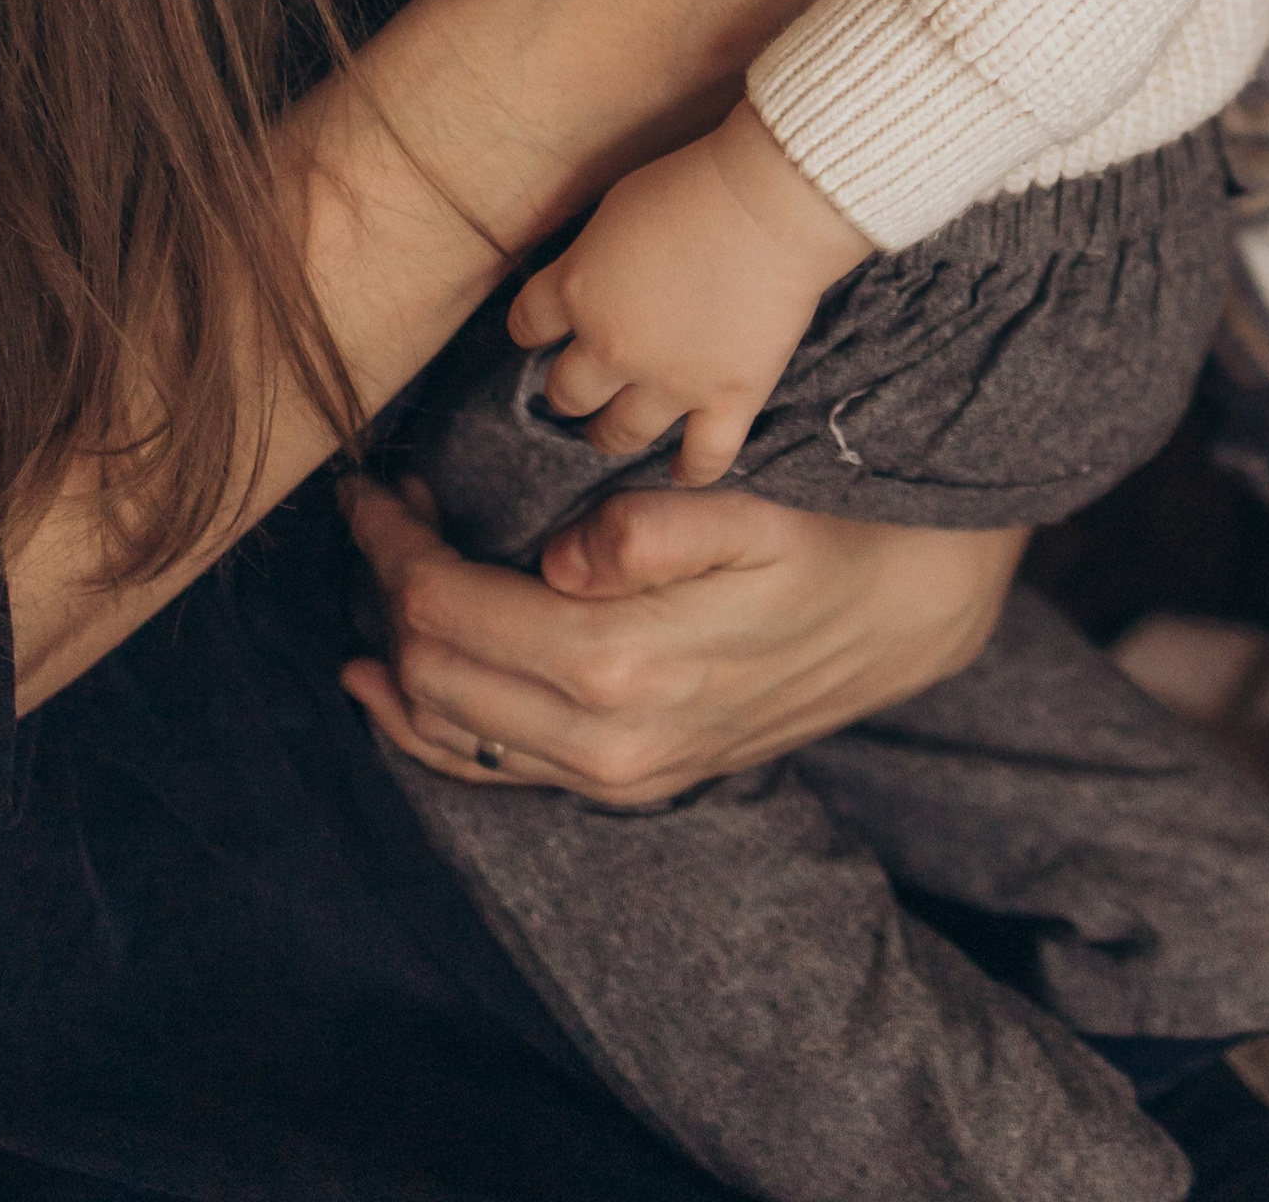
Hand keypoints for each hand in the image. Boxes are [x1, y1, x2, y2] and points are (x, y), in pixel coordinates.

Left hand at [341, 472, 1024, 803]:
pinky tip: (379, 686)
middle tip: (386, 503)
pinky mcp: (622, 785)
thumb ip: (655, 528)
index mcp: (622, 665)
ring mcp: (612, 776)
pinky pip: (489, 770)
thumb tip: (562, 553)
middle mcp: (605, 741)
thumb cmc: (816, 542)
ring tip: (385, 566)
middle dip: (388, 581)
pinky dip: (422, 730)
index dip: (391, 541)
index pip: (447, 605)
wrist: (897, 619)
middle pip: (433, 667)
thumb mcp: (751, 512)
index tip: (372, 483)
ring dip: (395, 649)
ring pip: (448, 728)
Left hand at [508, 105, 866, 483]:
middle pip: (567, 392)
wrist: (769, 204)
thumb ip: (590, 257)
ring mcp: (670, 382)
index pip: (527, 325)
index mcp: (578, 290)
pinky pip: (703, 458)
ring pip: (620, 434)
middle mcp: (612, 346)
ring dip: (610, 434)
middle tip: (579, 387)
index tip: (539, 333)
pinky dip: (689, 470)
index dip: (531, 330)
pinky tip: (680, 470)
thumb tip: (586, 279)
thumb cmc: (693, 186)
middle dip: (568, 390)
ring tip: (612, 431)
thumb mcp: (614, 209)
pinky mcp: (728, 400)